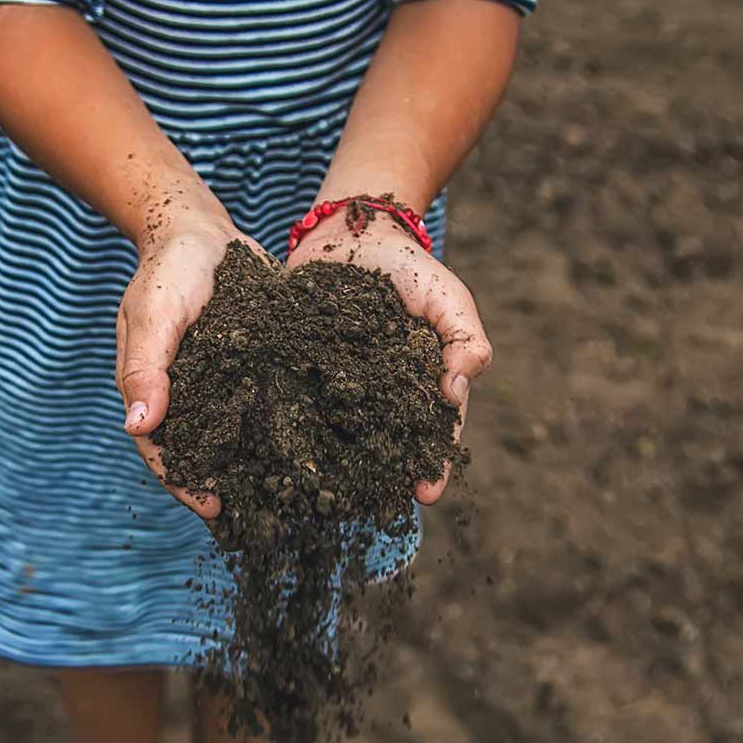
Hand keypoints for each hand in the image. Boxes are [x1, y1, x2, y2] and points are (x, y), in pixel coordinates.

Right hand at [118, 213, 272, 519]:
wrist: (200, 230)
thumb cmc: (168, 269)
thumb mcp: (154, 312)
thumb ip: (146, 365)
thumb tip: (137, 425)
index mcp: (153, 392)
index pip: (163, 450)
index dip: (185, 483)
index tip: (212, 510)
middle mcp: (188, 397)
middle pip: (203, 454)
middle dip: (226, 488)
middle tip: (258, 522)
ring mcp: (222, 386)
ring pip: (238, 436)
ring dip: (258, 466)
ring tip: (292, 500)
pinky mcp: (255, 369)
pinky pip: (268, 404)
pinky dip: (285, 427)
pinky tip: (318, 448)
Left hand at [285, 209, 492, 505]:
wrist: (352, 231)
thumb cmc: (410, 269)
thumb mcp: (449, 299)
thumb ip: (465, 342)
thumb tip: (455, 394)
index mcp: (418, 386)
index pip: (431, 432)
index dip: (431, 464)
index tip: (427, 494)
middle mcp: (377, 396)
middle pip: (383, 446)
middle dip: (380, 479)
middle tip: (375, 510)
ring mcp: (335, 387)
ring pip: (336, 435)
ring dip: (331, 467)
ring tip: (326, 500)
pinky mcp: (295, 371)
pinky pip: (292, 404)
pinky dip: (286, 428)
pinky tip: (277, 456)